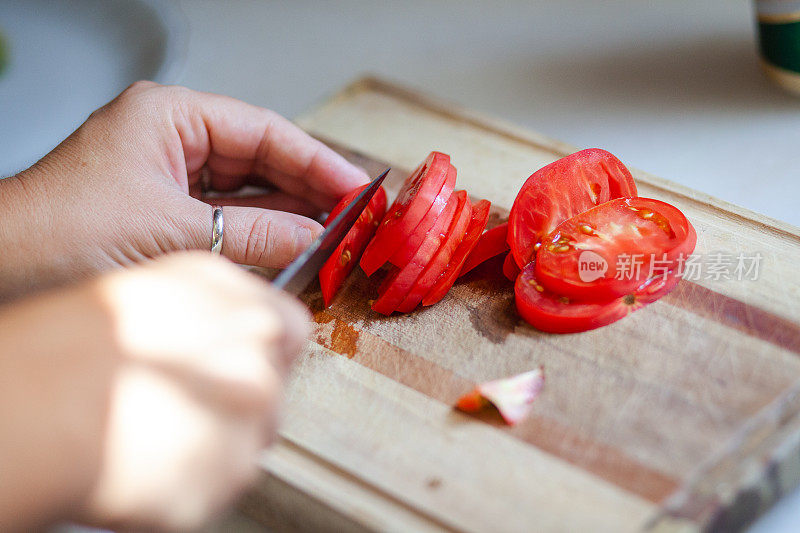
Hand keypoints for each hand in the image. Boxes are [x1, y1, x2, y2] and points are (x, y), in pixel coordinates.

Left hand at [0, 81, 367, 298]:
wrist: (3, 272)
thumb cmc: (61, 232)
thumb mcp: (173, 231)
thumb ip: (254, 235)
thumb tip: (314, 238)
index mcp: (169, 116)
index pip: (264, 132)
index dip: (316, 161)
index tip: (354, 187)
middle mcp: (172, 141)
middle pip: (260, 160)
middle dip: (307, 189)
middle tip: (352, 215)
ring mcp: (169, 178)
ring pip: (247, 193)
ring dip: (288, 216)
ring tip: (333, 234)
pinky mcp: (165, 214)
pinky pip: (227, 220)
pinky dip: (259, 236)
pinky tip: (292, 249)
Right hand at [0, 252, 308, 530]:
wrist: (45, 403)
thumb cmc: (81, 340)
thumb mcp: (165, 284)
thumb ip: (222, 301)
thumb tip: (243, 322)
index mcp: (250, 312)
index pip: (290, 330)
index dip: (262, 345)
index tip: (237, 358)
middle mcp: (262, 365)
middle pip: (271, 390)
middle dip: (235, 397)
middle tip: (180, 399)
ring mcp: (249, 428)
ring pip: (249, 440)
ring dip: (216, 439)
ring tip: (157, 430)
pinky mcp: (227, 481)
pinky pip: (220, 482)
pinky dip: (192, 478)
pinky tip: (150, 459)